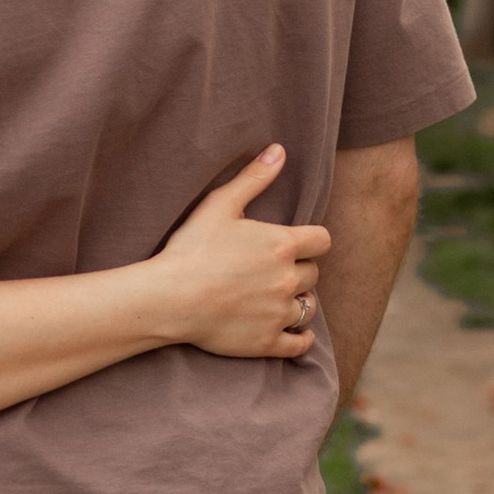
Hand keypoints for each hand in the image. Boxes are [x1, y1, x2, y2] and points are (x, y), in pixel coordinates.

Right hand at [153, 145, 331, 358]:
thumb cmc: (192, 247)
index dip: (310, 240)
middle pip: (313, 273)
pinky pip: (300, 343)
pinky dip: (300, 338)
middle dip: (298, 269)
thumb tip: (280, 150)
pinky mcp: (268, 342)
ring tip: (276, 297)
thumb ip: (254, 177)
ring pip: (308, 306)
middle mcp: (289, 279)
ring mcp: (280, 313)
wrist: (170, 298)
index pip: (322, 240)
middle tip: (272, 269)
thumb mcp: (220, 204)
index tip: (294, 243)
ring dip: (298, 300)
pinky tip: (291, 331)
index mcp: (282, 245)